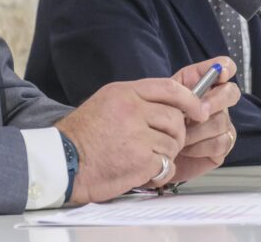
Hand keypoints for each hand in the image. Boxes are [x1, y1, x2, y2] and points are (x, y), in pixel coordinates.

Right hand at [56, 76, 210, 203]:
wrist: (62, 161)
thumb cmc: (82, 136)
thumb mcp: (107, 103)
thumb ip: (136, 101)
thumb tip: (170, 106)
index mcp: (125, 93)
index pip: (169, 88)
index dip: (190, 100)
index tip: (198, 110)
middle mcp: (132, 110)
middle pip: (175, 118)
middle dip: (175, 134)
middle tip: (161, 144)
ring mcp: (137, 135)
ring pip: (173, 143)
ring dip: (165, 155)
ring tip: (144, 159)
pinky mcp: (140, 160)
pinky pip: (167, 165)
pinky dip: (159, 172)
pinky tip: (142, 171)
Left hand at [168, 57, 240, 182]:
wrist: (154, 152)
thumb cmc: (156, 123)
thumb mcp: (160, 102)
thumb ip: (176, 92)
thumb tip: (194, 95)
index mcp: (200, 83)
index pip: (224, 67)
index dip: (225, 68)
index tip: (221, 73)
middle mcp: (215, 101)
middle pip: (231, 92)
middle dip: (215, 101)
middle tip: (198, 113)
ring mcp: (222, 123)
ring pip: (221, 121)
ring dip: (197, 131)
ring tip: (179, 137)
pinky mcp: (223, 145)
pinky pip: (220, 143)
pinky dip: (200, 147)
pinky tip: (186, 149)